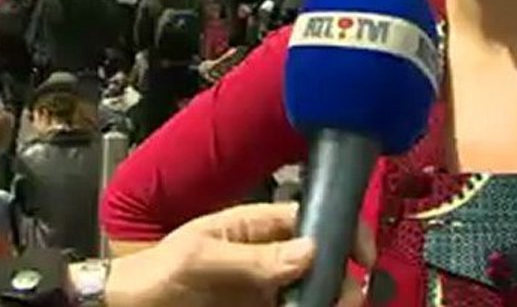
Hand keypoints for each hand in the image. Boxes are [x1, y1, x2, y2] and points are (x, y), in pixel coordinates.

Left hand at [104, 202, 374, 306]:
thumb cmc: (154, 275)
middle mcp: (266, 257)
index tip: (362, 254)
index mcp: (253, 227)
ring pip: (311, 290)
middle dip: (342, 275)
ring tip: (336, 306)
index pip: (307, 218)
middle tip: (350, 296)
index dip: (339, 229)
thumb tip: (309, 251)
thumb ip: (252, 257)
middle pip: (319, 260)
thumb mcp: (200, 258)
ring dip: (329, 297)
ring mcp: (263, 289)